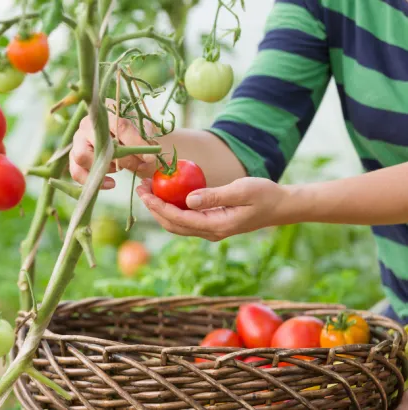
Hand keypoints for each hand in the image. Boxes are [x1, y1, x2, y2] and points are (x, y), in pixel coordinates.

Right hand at [69, 98, 157, 188]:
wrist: (122, 139)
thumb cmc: (132, 133)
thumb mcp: (142, 132)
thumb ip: (145, 142)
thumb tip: (148, 158)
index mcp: (106, 111)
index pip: (120, 126)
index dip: (135, 143)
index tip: (150, 157)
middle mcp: (87, 123)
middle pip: (98, 142)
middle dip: (121, 158)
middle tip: (138, 166)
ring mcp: (78, 140)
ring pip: (82, 156)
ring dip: (104, 167)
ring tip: (119, 169)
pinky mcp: (74, 157)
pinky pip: (77, 172)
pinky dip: (94, 180)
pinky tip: (111, 183)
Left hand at [135, 177, 293, 240]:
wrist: (281, 206)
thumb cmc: (265, 195)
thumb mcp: (241, 191)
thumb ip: (215, 196)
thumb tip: (188, 199)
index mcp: (216, 226)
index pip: (178, 219)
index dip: (158, 206)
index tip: (144, 192)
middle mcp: (210, 232)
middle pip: (172, 224)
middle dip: (153, 208)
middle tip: (140, 188)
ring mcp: (210, 230)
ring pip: (177, 224)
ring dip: (160, 208)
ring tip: (148, 189)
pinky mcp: (212, 223)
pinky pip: (186, 219)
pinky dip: (172, 208)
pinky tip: (166, 192)